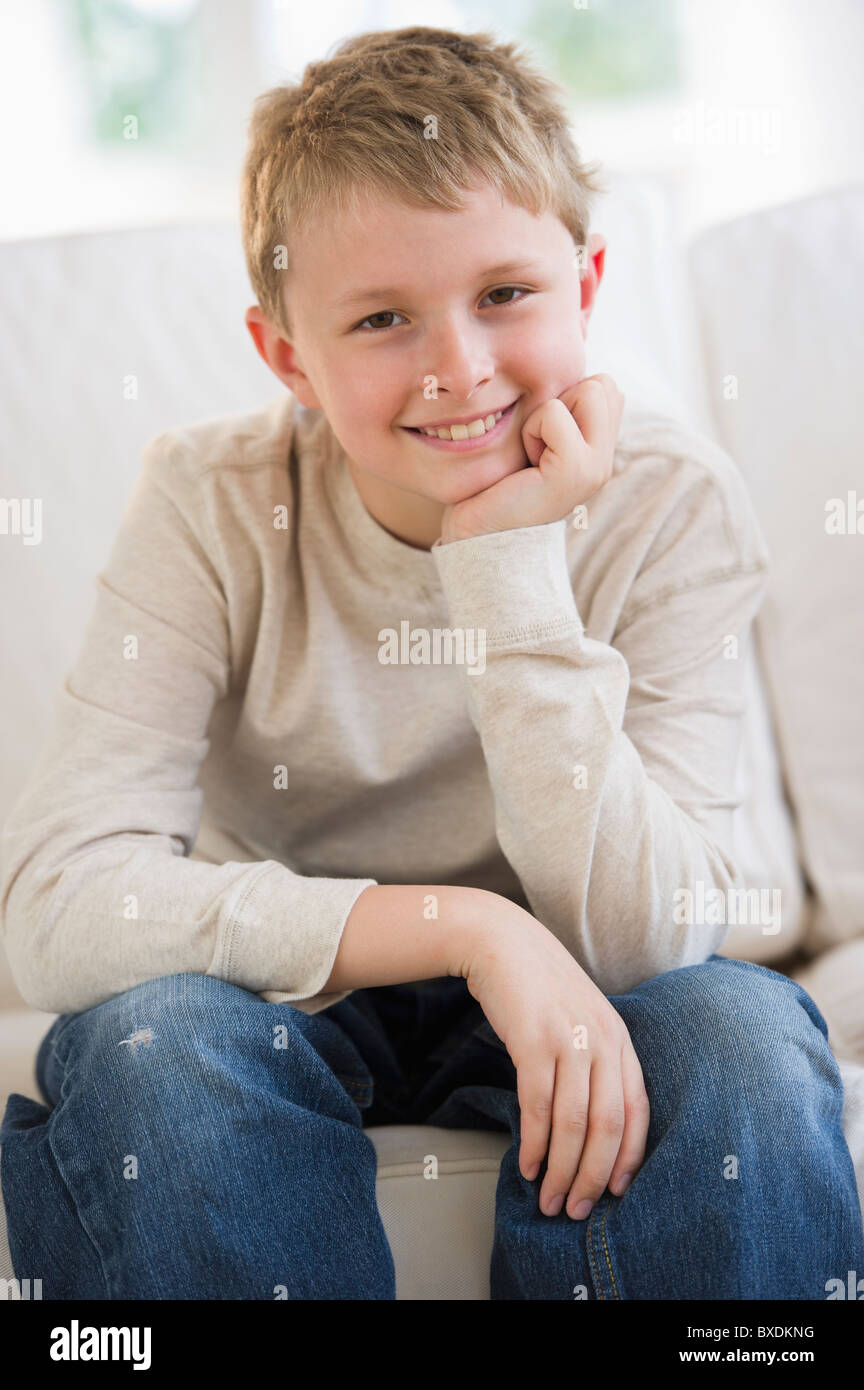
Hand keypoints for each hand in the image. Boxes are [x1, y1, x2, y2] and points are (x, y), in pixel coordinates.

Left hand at [438, 374, 624, 544]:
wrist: (480, 539)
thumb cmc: (496, 489)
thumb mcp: (533, 442)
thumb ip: (560, 414)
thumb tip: (569, 375)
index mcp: (599, 451)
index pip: (606, 386)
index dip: (566, 397)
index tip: (541, 438)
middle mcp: (605, 460)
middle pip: (603, 384)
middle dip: (560, 401)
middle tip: (536, 446)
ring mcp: (596, 468)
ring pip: (588, 391)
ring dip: (545, 416)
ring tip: (531, 455)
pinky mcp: (576, 471)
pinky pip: (555, 413)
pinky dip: (533, 430)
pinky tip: (526, 465)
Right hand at [459, 894, 648, 1218]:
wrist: (501, 941)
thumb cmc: (539, 987)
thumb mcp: (581, 1019)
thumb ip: (594, 1061)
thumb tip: (592, 1127)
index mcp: (620, 1039)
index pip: (638, 1111)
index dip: (630, 1158)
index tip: (615, 1193)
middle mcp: (603, 1041)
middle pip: (609, 1126)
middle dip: (593, 1176)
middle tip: (576, 1211)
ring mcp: (570, 1039)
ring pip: (574, 1123)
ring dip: (561, 1169)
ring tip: (548, 1199)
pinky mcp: (534, 1040)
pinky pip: (537, 1105)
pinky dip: (534, 1143)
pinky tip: (527, 1165)